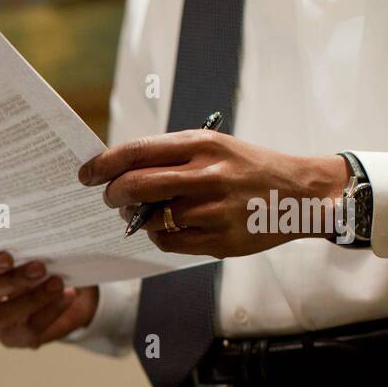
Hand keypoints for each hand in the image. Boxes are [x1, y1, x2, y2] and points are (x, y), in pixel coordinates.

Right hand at [0, 250, 98, 348]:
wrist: (68, 295)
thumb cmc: (46, 267)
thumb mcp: (41, 253)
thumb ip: (35, 247)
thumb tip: (47, 241)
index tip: (8, 257)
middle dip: (11, 280)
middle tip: (39, 268)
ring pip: (2, 316)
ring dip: (32, 299)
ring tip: (58, 283)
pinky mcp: (14, 339)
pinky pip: (29, 328)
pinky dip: (51, 310)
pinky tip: (67, 295)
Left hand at [79, 131, 350, 257]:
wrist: (301, 193)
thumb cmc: (247, 168)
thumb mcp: (214, 147)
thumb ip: (170, 157)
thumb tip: (118, 172)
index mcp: (203, 144)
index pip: (138, 151)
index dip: (104, 164)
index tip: (86, 174)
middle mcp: (208, 174)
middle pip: (137, 185)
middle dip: (112, 194)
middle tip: (107, 198)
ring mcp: (216, 209)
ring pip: (152, 218)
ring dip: (136, 218)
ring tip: (141, 213)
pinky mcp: (222, 239)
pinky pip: (170, 242)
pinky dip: (159, 236)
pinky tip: (166, 228)